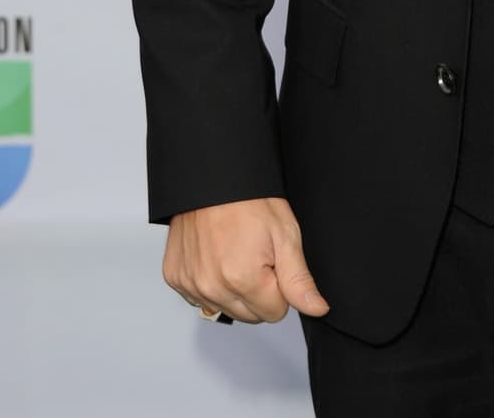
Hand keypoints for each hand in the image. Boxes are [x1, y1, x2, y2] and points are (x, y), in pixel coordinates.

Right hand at [164, 196, 329, 324]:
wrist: (214, 177)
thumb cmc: (249, 199)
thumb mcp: (285, 235)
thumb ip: (299, 280)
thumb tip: (317, 309)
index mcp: (243, 279)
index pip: (275, 313)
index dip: (280, 286)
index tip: (273, 260)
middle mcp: (212, 287)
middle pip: (251, 315)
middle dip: (259, 291)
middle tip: (256, 254)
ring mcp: (191, 284)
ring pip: (226, 309)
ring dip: (234, 289)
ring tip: (235, 252)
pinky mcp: (176, 278)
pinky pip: (201, 298)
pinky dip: (211, 283)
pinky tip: (216, 256)